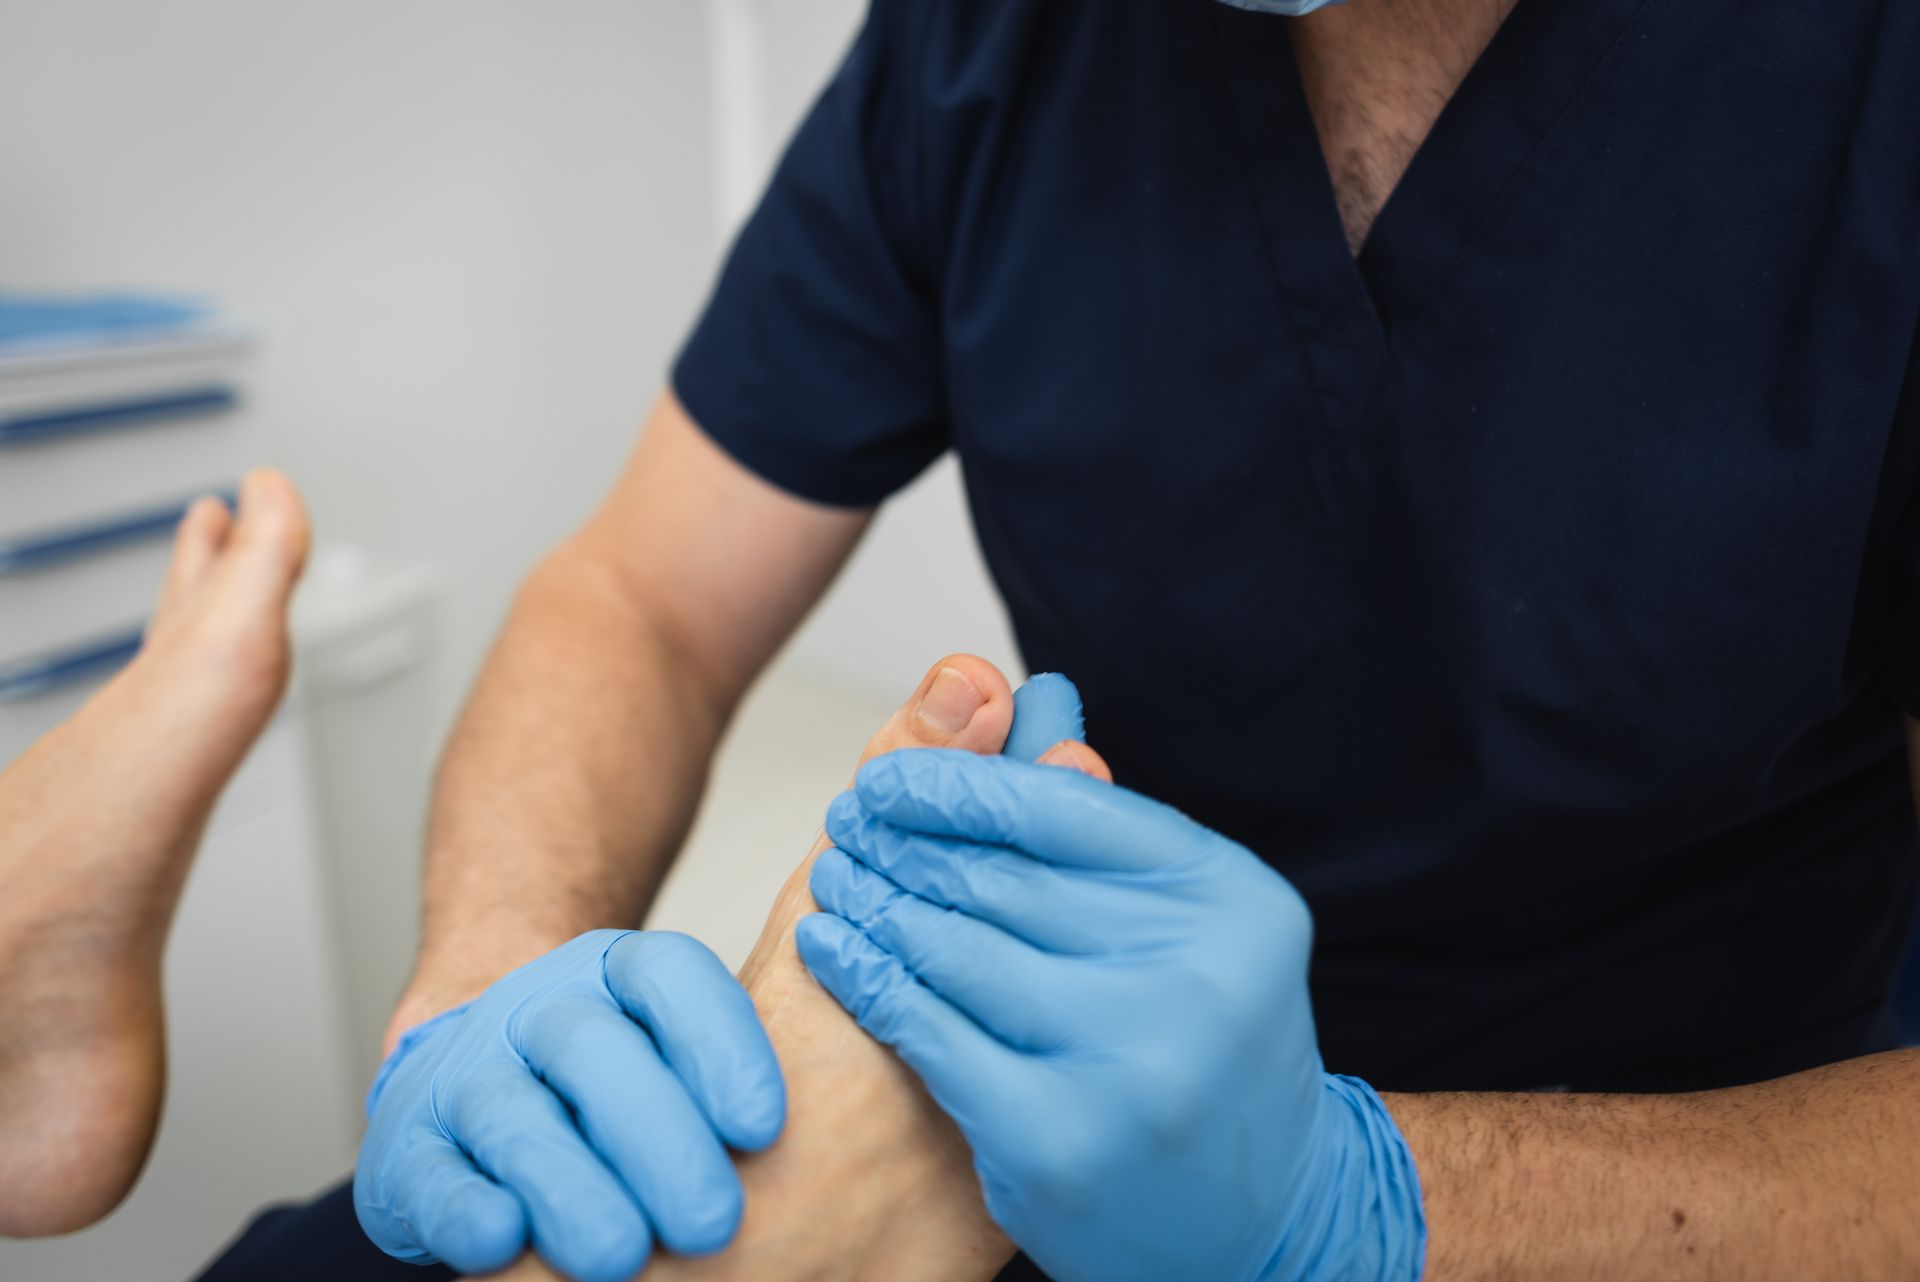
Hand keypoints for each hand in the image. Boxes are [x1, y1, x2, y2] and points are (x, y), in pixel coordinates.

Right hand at [354, 929, 783, 1281]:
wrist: (461, 1072)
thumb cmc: (602, 1081)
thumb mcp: (668, 1051)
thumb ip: (731, 1076)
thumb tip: (813, 1140)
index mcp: (615, 974)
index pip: (670, 977)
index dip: (719, 1044)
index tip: (764, 1126)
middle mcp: (538, 1010)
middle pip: (595, 1048)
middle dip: (658, 1136)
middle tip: (714, 1222)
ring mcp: (466, 1074)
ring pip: (514, 1116)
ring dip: (569, 1185)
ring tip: (623, 1253)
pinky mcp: (407, 1148)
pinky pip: (434, 1173)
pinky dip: (466, 1206)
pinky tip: (502, 1237)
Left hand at [798, 750, 1425, 1281]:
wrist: (1270, 1220)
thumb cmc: (1206, 1048)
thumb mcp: (1184, 922)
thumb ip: (1095, 819)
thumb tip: (1018, 688)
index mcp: (1232, 896)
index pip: (1065, 805)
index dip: (959, 783)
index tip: (888, 775)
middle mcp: (1198, 973)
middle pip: (1003, 876)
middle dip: (905, 841)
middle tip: (846, 820)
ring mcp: (1132, 1063)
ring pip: (959, 949)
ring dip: (877, 904)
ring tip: (835, 876)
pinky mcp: (1062, 1141)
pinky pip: (933, 1032)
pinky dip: (869, 981)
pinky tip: (834, 949)